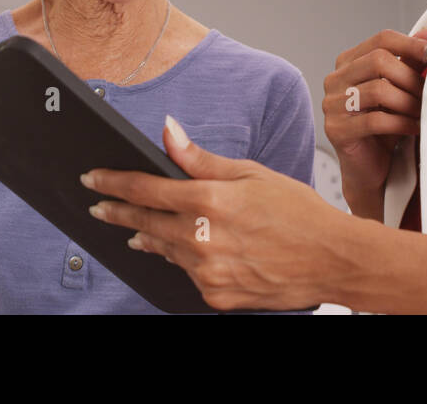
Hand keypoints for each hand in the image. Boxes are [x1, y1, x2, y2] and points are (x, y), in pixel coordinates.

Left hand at [81, 115, 352, 311]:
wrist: (333, 259)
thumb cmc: (299, 212)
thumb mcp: (251, 173)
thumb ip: (201, 159)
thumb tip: (167, 132)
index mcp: (211, 201)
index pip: (146, 189)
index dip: (114, 183)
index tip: (93, 179)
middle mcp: (204, 239)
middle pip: (145, 223)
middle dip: (117, 213)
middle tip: (98, 207)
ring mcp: (209, 272)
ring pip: (165, 250)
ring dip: (148, 237)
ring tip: (135, 231)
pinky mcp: (216, 295)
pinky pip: (188, 274)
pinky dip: (184, 260)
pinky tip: (187, 251)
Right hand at [321, 28, 426, 205]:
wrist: (370, 168)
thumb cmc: (385, 128)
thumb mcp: (400, 90)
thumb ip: (410, 63)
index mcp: (348, 63)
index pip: (380, 40)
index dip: (411, 45)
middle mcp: (335, 80)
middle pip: (379, 60)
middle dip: (411, 77)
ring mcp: (332, 104)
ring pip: (378, 90)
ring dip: (408, 102)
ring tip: (422, 112)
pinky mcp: (337, 130)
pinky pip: (375, 120)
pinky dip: (401, 123)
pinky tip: (414, 128)